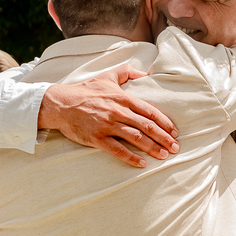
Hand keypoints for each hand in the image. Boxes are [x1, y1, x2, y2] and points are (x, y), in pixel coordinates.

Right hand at [37, 64, 177, 167]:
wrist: (60, 103)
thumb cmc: (85, 90)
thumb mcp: (107, 76)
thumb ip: (127, 72)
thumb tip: (147, 72)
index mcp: (123, 98)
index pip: (149, 111)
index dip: (164, 122)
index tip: (175, 132)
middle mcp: (117, 112)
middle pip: (146, 126)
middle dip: (163, 138)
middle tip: (175, 147)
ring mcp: (107, 125)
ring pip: (135, 138)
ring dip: (152, 148)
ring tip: (164, 155)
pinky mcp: (96, 138)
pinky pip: (117, 150)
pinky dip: (131, 157)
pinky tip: (142, 163)